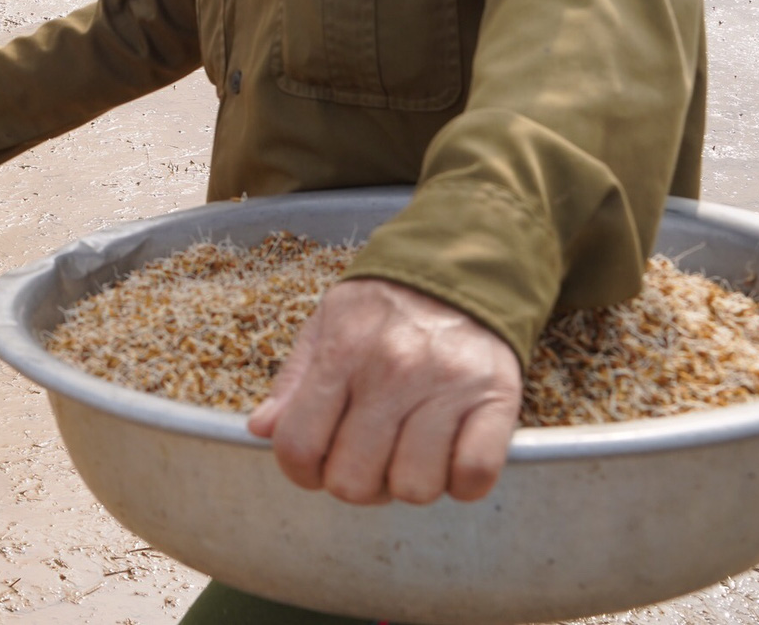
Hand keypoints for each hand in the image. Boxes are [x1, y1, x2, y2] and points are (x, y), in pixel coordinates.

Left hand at [248, 278, 521, 504]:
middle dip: (355, 483)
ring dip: (409, 483)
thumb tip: (261, 429)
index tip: (316, 464)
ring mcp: (447, 387)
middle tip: (368, 458)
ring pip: (414, 488)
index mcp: (342, 353)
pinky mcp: (497, 400)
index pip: (299, 446)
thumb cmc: (384, 309)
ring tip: (411, 451)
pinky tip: (451, 456)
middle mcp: (393, 371)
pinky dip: (461, 482)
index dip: (300, 472)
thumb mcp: (326, 326)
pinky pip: (473, 476)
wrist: (461, 270)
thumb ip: (293, 381)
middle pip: (353, 481)